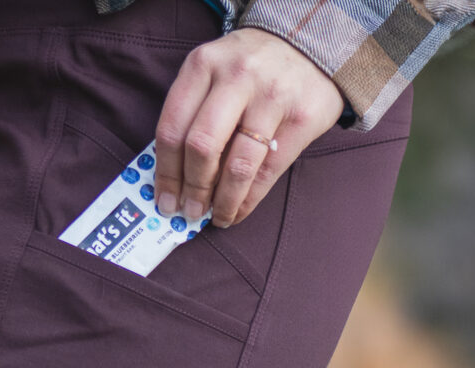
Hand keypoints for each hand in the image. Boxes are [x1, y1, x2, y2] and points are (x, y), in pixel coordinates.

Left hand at [154, 27, 343, 227]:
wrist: (311, 43)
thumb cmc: (250, 68)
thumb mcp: (213, 73)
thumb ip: (193, 113)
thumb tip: (174, 176)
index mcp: (203, 65)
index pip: (172, 127)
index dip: (165, 172)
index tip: (164, 199)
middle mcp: (235, 77)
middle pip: (201, 146)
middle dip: (192, 188)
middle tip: (189, 212)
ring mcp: (271, 97)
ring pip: (237, 164)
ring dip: (222, 201)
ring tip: (216, 217)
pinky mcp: (300, 118)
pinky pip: (268, 171)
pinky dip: (249, 199)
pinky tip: (238, 210)